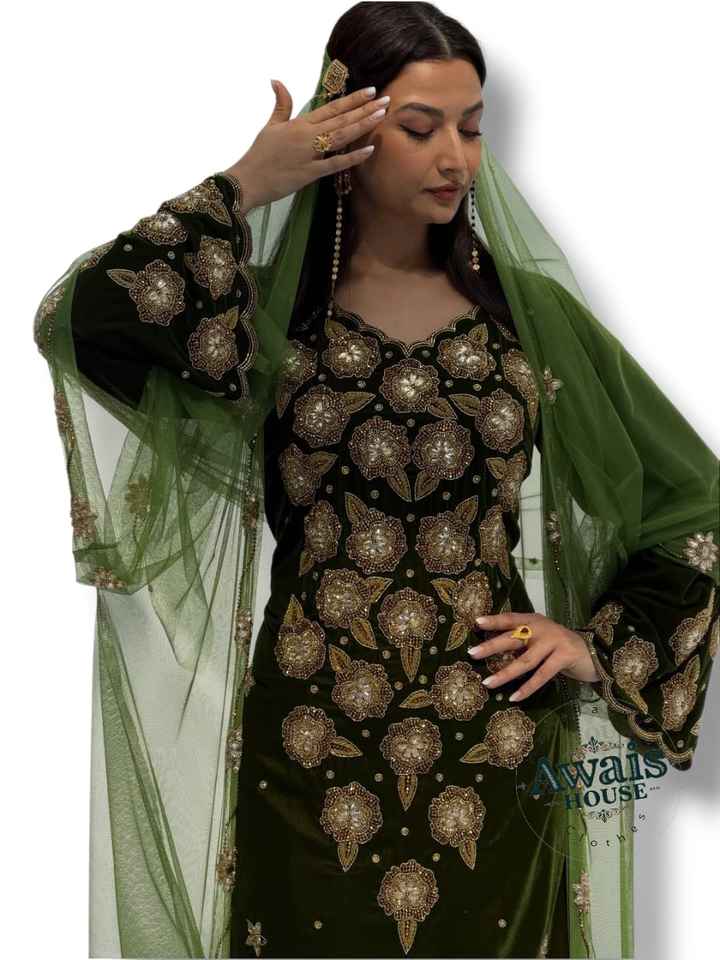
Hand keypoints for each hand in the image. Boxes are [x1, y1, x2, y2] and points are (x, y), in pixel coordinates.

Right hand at [224, 80, 388, 209]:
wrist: (247, 180)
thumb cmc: (259, 155)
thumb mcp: (270, 126)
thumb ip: (280, 104)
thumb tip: (277, 81)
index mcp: (300, 123)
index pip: (331, 107)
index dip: (352, 99)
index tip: (370, 91)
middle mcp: (307, 135)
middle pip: (341, 119)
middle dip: (365, 110)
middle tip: (386, 100)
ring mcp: (310, 154)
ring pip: (341, 136)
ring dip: (362, 126)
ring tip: (381, 116)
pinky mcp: (310, 173)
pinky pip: (335, 164)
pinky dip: (352, 158)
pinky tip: (369, 150)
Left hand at [467, 612, 599, 702]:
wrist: (594, 652)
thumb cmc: (559, 646)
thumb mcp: (540, 638)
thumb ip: (523, 640)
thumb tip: (492, 650)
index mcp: (534, 621)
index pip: (511, 618)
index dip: (494, 620)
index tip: (476, 623)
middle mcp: (543, 628)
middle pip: (513, 637)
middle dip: (491, 646)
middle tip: (472, 654)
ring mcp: (554, 642)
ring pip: (525, 661)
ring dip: (504, 673)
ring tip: (487, 683)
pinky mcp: (565, 657)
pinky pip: (542, 675)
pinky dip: (527, 688)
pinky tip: (514, 697)